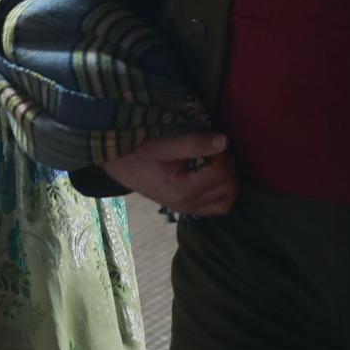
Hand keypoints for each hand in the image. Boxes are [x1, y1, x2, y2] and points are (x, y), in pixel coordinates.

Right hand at [101, 133, 238, 216]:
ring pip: (227, 200)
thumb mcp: (163, 145)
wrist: (121, 168)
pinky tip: (212, 173)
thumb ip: (194, 143)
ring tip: (215, 161)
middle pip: (228, 188)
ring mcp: (191, 209)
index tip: (211, 140)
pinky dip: (222, 189)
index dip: (222, 154)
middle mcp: (189, 205)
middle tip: (213, 149)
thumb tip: (224, 141)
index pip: (220, 174)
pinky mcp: (191, 208)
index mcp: (182, 191)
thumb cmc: (139, 154)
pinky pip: (218, 205)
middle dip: (227, 165)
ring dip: (228, 178)